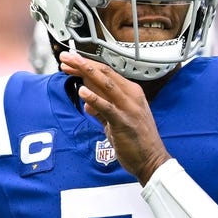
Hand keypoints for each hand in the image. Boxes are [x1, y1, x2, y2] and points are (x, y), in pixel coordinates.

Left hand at [59, 51, 171, 183]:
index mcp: (131, 93)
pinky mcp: (124, 121)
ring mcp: (129, 107)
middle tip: (66, 56)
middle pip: (104, 73)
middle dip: (83, 63)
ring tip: (71, 65)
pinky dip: (94, 98)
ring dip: (86, 72)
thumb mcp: (116, 121)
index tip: (70, 61)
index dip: (87, 66)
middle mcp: (131, 96)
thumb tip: (86, 102)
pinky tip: (82, 91)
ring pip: (106, 84)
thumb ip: (101, 110)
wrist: (152, 161)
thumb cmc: (136, 141)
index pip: (106, 73)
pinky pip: (107, 107)